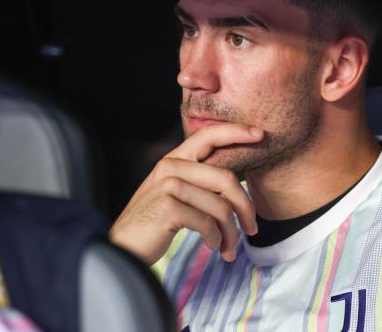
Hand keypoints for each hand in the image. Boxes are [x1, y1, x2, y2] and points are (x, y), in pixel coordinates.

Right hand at [110, 123, 262, 264]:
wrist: (122, 247)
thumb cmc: (153, 222)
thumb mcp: (175, 194)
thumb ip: (199, 182)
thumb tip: (237, 187)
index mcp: (174, 159)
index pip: (208, 135)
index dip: (235, 132)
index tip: (260, 134)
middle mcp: (170, 167)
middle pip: (226, 179)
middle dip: (246, 206)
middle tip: (253, 228)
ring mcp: (168, 186)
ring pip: (220, 207)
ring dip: (230, 233)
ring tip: (229, 248)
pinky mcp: (168, 208)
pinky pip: (208, 224)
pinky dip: (216, 240)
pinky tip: (214, 247)